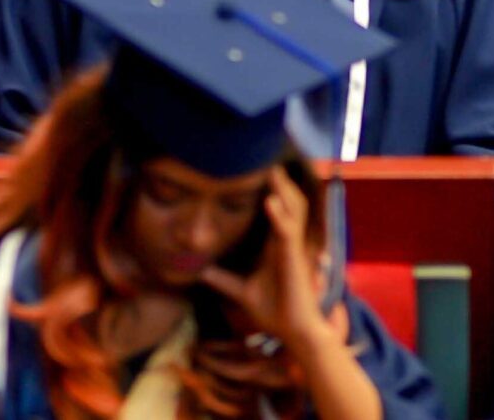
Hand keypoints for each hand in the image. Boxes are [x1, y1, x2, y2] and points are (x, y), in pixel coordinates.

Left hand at [197, 170, 342, 354]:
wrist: (293, 332)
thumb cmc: (274, 310)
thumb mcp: (241, 291)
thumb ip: (223, 280)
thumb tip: (200, 273)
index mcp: (277, 245)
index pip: (277, 209)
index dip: (273, 189)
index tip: (258, 167)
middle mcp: (286, 242)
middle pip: (289, 203)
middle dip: (281, 182)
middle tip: (268, 160)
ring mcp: (292, 249)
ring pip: (293, 210)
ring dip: (284, 190)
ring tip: (273, 172)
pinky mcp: (294, 259)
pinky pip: (288, 232)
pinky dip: (280, 216)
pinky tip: (270, 203)